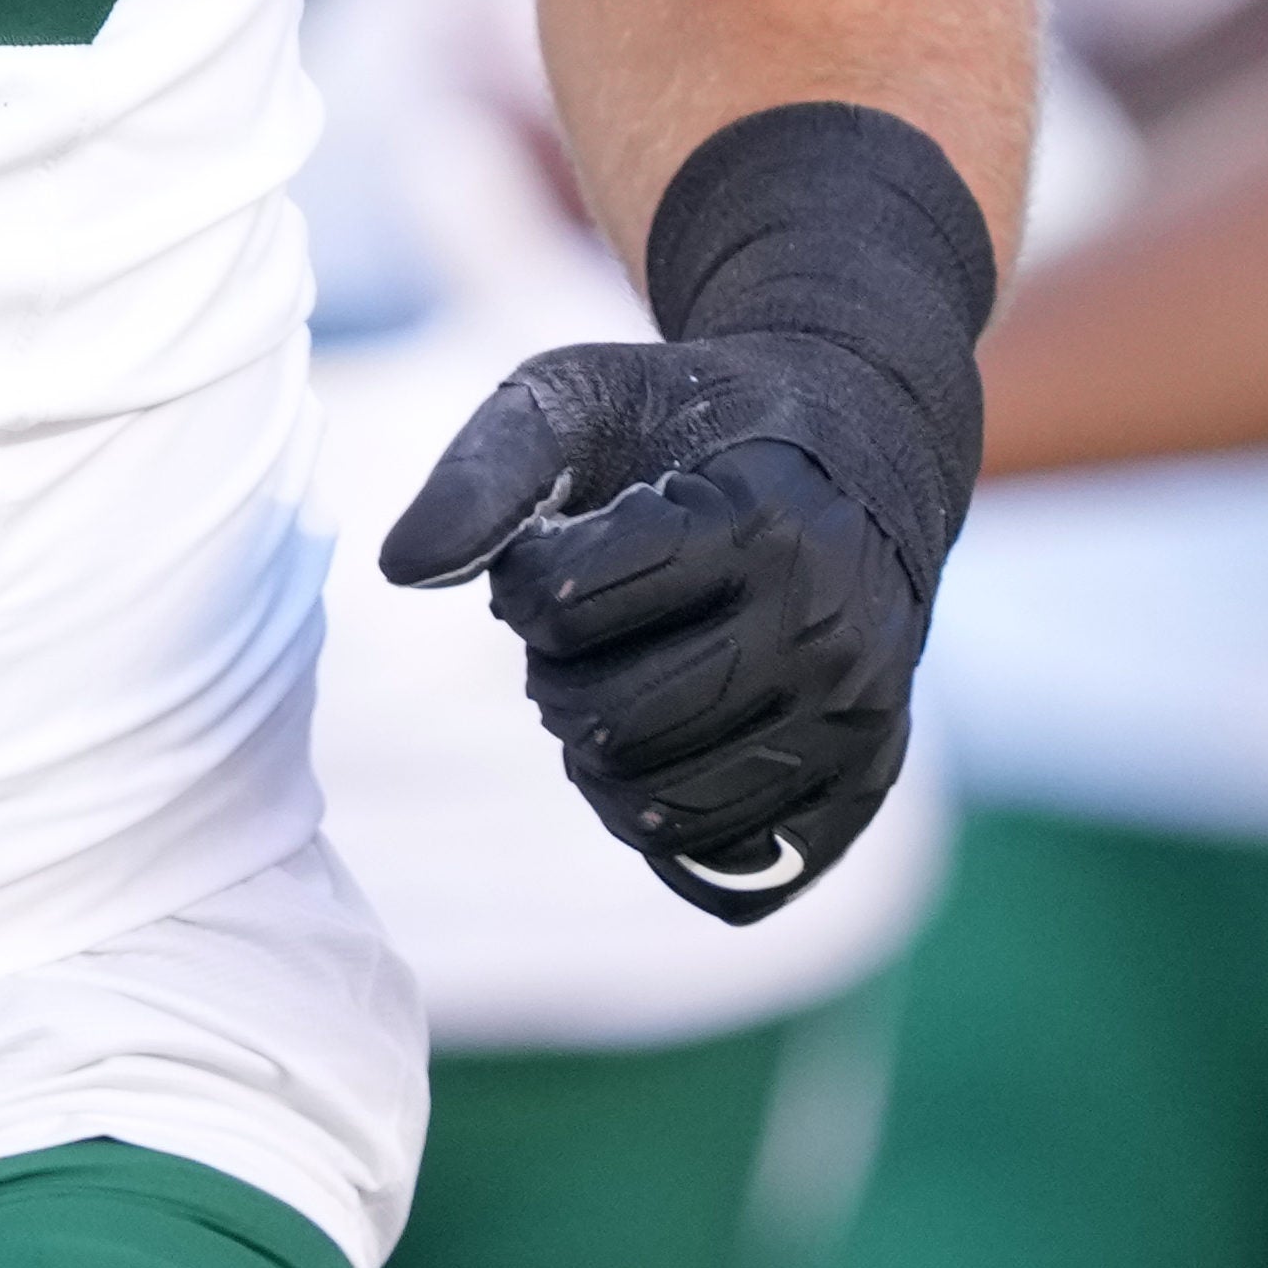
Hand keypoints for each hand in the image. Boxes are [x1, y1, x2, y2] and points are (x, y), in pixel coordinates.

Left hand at [381, 331, 946, 921]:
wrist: (863, 449)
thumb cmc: (694, 423)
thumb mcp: (584, 396)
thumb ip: (484, 468)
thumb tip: (400, 569)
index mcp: (756, 522)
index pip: (564, 606)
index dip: (525, 587)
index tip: (557, 552)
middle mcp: (824, 629)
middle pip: (610, 725)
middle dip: (556, 686)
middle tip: (577, 639)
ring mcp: (857, 717)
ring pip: (666, 814)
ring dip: (604, 765)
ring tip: (621, 691)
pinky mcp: (868, 782)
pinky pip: (730, 872)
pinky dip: (669, 833)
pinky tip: (670, 752)